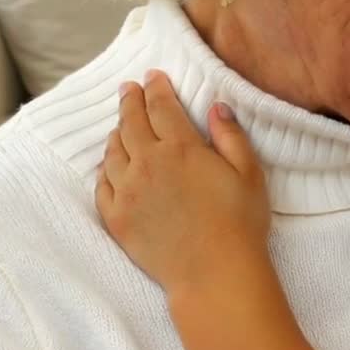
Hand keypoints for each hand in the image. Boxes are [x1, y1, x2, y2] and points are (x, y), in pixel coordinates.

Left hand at [96, 70, 271, 296]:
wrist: (213, 273)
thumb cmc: (239, 223)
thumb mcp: (248, 173)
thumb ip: (230, 136)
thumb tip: (216, 106)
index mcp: (181, 148)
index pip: (161, 106)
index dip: (156, 88)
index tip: (152, 76)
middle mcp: (147, 163)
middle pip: (131, 122)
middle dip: (130, 101)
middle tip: (129, 89)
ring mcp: (127, 191)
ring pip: (113, 152)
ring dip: (116, 133)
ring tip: (120, 126)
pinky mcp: (116, 218)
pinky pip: (101, 186)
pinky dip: (104, 170)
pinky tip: (110, 167)